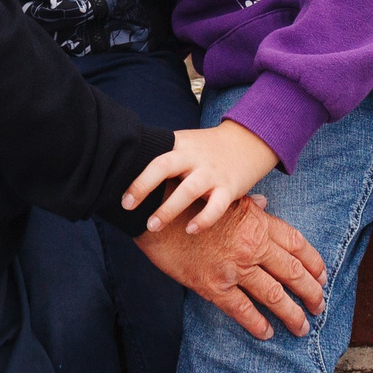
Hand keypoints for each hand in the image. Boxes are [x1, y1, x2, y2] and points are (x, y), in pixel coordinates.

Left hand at [125, 120, 280, 233]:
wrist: (250, 141)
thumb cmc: (207, 149)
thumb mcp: (185, 144)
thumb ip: (163, 157)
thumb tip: (127, 175)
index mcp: (179, 145)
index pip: (153, 159)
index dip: (136, 179)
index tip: (123, 200)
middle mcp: (194, 157)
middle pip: (164, 167)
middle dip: (144, 187)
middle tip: (128, 208)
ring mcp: (212, 172)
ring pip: (189, 190)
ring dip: (168, 209)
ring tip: (152, 226)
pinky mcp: (230, 188)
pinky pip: (216, 206)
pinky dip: (203, 220)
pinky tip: (190, 230)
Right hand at [136, 195, 327, 338]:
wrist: (154, 209)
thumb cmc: (188, 199)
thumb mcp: (224, 196)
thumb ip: (248, 204)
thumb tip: (265, 204)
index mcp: (257, 221)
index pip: (297, 244)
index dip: (314, 262)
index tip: (323, 276)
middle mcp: (251, 245)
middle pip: (293, 272)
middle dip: (311, 292)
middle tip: (319, 306)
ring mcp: (233, 267)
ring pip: (274, 295)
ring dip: (292, 314)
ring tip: (302, 327)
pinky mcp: (213, 285)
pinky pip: (242, 310)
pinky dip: (257, 324)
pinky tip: (267, 333)